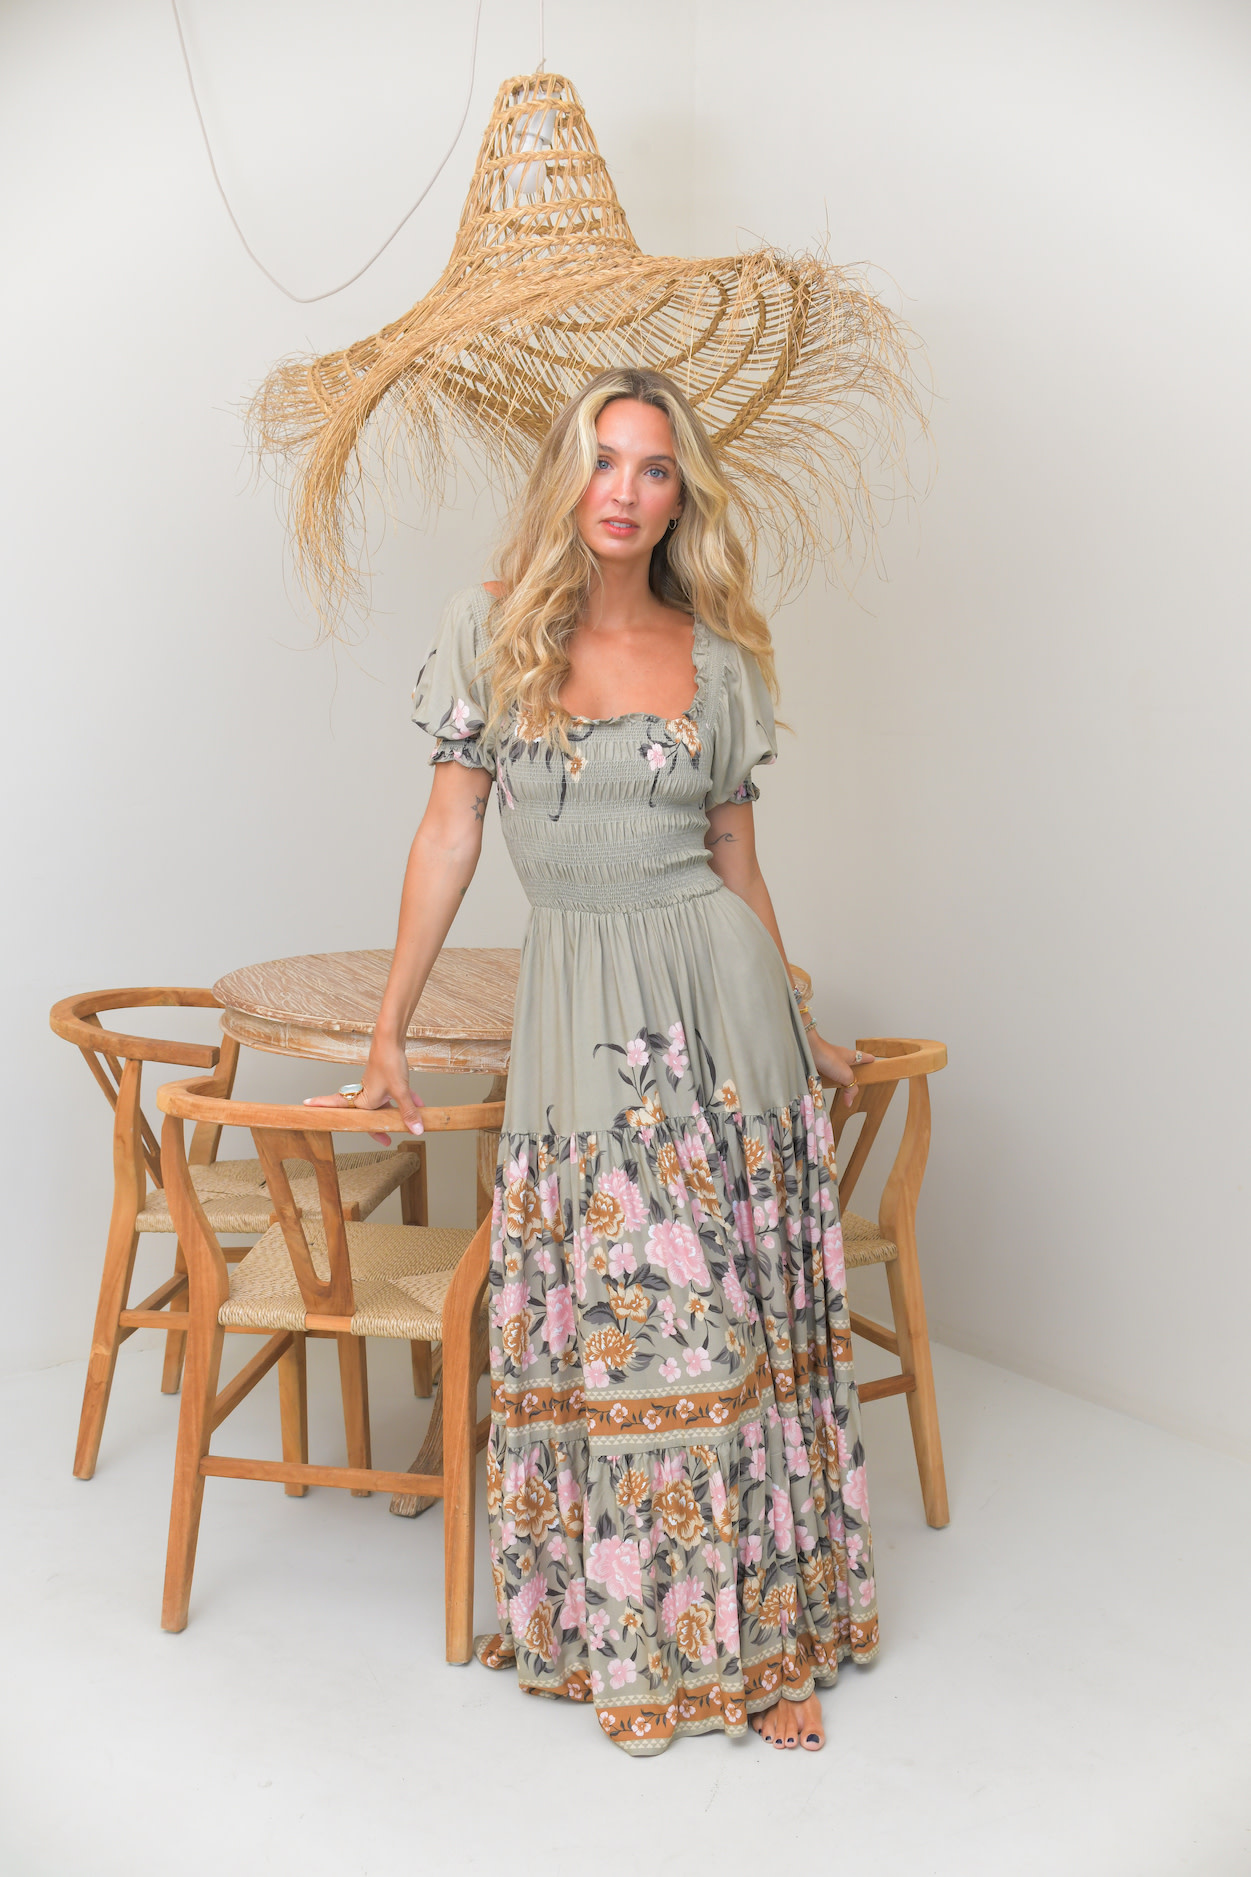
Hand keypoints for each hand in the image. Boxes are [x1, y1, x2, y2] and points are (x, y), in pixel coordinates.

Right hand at [303, 1037, 423, 1145]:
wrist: (392, 1040)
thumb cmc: (388, 1062)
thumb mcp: (400, 1091)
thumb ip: (408, 1112)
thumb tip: (416, 1130)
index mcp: (363, 1100)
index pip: (341, 1111)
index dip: (325, 1109)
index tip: (307, 1107)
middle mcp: (367, 1095)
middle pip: (369, 1116)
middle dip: (379, 1127)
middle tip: (385, 1140)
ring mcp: (377, 1086)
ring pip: (385, 1105)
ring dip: (397, 1113)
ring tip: (409, 1124)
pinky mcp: (386, 1079)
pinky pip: (395, 1094)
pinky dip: (406, 1099)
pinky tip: (420, 1104)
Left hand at [808, 1034, 875, 1108]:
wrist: (806, 1050)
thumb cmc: (828, 1057)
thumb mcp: (846, 1075)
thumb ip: (850, 1089)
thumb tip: (850, 1102)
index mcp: (849, 1056)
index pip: (862, 1056)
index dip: (868, 1059)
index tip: (873, 1060)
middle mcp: (838, 1057)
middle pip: (849, 1063)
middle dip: (852, 1069)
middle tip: (856, 1077)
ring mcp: (827, 1061)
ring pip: (834, 1069)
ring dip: (836, 1077)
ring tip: (839, 1086)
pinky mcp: (816, 1065)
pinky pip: (823, 1074)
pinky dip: (824, 1080)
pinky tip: (823, 1087)